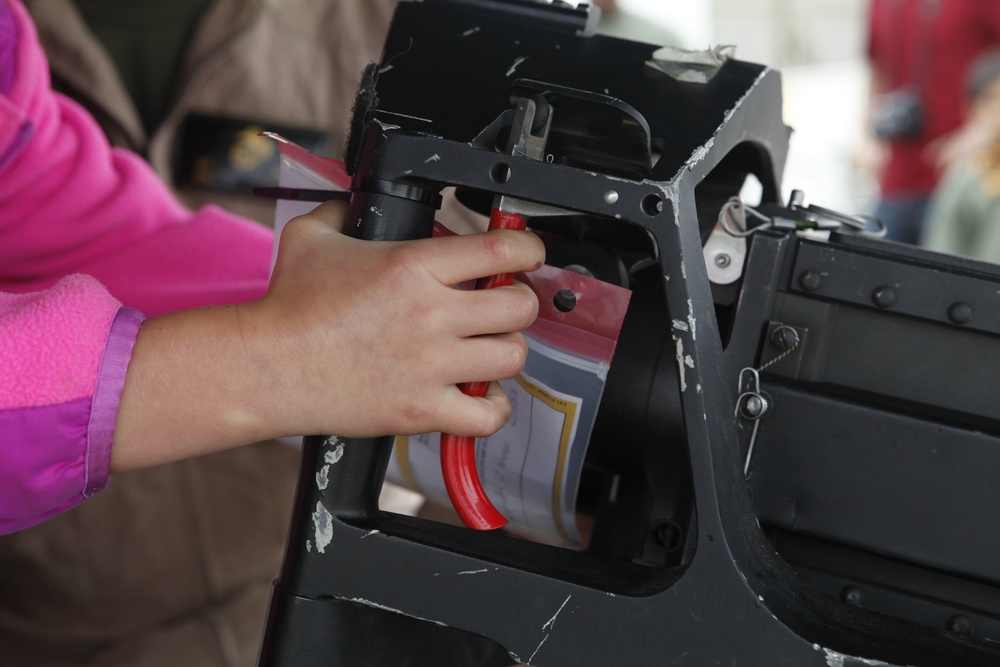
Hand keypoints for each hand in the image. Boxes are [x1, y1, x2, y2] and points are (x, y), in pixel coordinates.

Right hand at [112, 201, 543, 470]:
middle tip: (501, 304)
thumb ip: (343, 210)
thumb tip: (353, 200)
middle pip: (520, 306)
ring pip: (512, 356)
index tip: (526, 253)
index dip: (528, 248)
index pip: (504, 249)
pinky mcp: (422, 409)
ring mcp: (431, 365)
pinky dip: (491, 406)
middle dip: (517, 301)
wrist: (267, 368)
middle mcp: (432, 314)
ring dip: (505, 350)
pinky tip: (476, 394)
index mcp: (414, 266)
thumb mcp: (312, 236)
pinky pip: (488, 414)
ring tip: (485, 348)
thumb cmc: (288, 307)